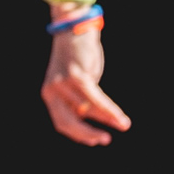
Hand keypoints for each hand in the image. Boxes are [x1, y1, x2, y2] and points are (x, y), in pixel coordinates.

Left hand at [42, 27, 129, 147]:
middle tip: (104, 141)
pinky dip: (108, 109)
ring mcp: (63, 84)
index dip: (79, 135)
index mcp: (50, 95)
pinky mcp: (77, 76)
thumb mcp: (79, 83)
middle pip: (69, 122)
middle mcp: (53, 91)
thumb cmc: (79, 59)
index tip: (94, 141)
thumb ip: (83, 100)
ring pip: (88, 109)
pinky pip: (95, 98)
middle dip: (88, 134)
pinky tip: (119, 117)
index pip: (62, 123)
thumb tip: (102, 118)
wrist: (74, 31)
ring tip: (124, 124)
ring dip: (108, 118)